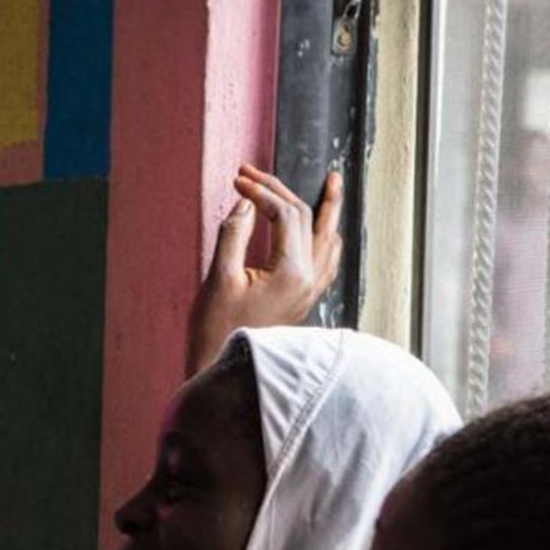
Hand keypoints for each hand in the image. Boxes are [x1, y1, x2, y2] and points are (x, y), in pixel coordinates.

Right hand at [187, 164, 344, 372]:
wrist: (225, 376)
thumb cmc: (217, 332)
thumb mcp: (219, 278)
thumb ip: (234, 233)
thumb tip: (248, 203)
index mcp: (291, 272)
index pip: (284, 214)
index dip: (261, 191)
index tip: (237, 181)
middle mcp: (308, 280)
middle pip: (304, 219)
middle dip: (280, 191)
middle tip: (255, 173)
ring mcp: (309, 292)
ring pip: (326, 238)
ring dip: (326, 208)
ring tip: (333, 182)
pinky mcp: (302, 301)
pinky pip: (327, 262)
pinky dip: (327, 239)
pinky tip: (327, 230)